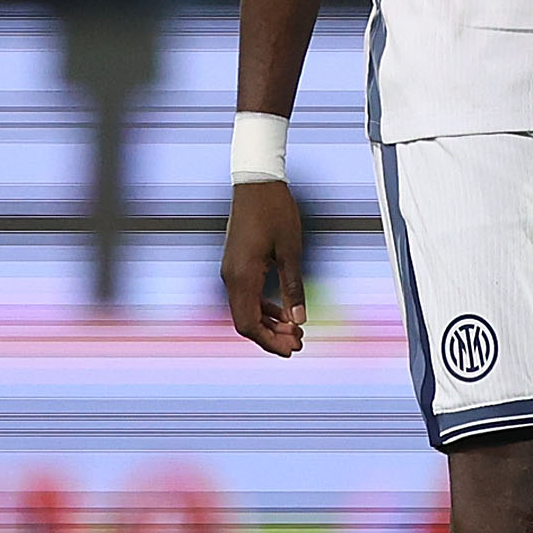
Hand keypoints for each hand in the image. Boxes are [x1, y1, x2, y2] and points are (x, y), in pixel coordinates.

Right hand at [221, 179, 307, 354]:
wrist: (256, 183)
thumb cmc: (275, 212)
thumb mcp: (291, 251)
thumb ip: (293, 288)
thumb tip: (300, 320)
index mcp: (242, 276)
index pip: (248, 324)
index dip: (269, 341)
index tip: (292, 349)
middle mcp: (231, 277)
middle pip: (245, 321)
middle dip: (271, 336)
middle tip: (298, 343)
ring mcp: (232, 270)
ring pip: (246, 310)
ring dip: (269, 323)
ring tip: (295, 331)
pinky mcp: (236, 264)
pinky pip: (247, 295)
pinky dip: (264, 308)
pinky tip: (284, 312)